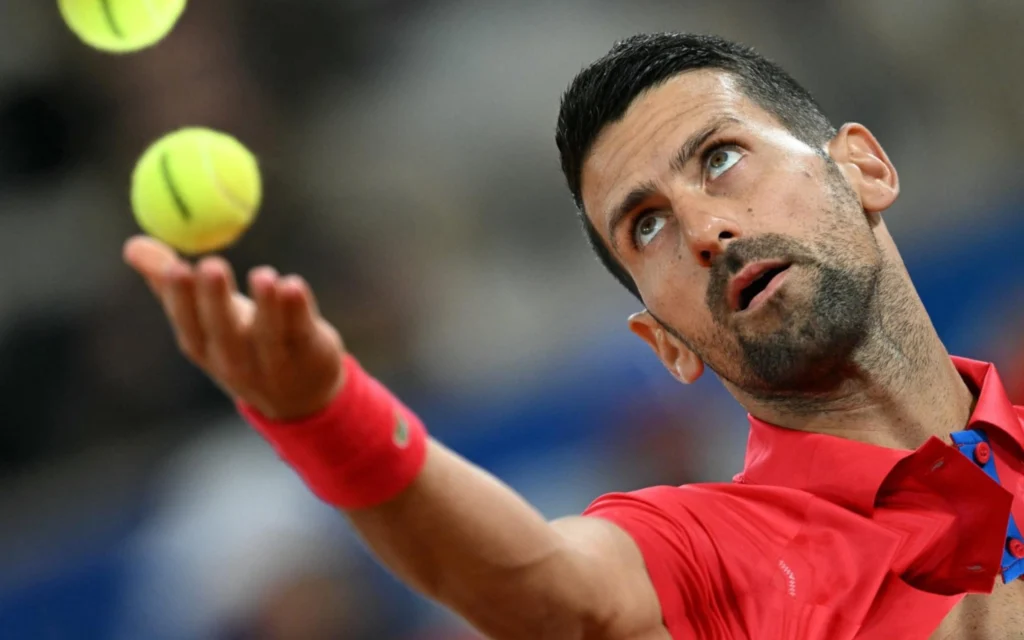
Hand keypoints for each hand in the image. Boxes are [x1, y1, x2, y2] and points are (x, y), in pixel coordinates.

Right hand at [123, 235, 344, 420]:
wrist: (299, 396)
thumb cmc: (242, 344)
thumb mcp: (205, 319)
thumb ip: (171, 282)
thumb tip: (133, 245)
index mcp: (205, 347)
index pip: (188, 324)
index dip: (181, 298)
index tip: (175, 266)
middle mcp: (236, 360)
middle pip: (225, 331)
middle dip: (216, 300)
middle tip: (211, 265)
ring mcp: (274, 362)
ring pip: (268, 334)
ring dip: (265, 304)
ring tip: (263, 275)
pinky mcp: (310, 356)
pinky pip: (302, 331)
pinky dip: (299, 308)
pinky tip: (293, 285)